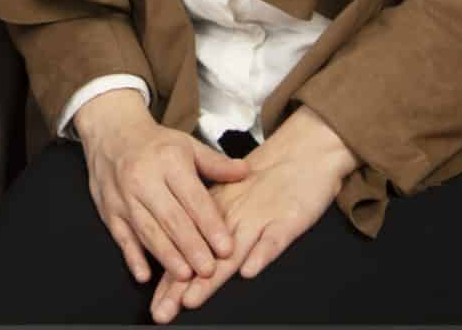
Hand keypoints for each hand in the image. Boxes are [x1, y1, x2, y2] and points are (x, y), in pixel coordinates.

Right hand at [69, 87, 249, 285]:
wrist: (110, 131)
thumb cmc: (154, 144)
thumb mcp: (187, 145)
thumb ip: (216, 163)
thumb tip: (245, 172)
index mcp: (168, 161)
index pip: (193, 198)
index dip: (210, 225)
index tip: (226, 247)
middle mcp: (144, 179)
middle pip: (170, 218)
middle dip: (190, 246)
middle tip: (208, 270)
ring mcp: (124, 196)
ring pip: (147, 230)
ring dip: (166, 255)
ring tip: (184, 275)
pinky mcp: (109, 210)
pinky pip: (121, 236)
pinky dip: (132, 256)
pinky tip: (144, 274)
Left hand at [149, 107, 353, 321]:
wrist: (304, 150)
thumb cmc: (270, 180)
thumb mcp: (238, 201)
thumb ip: (216, 226)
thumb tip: (189, 257)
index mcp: (218, 214)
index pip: (189, 250)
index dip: (172, 279)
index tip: (157, 303)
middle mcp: (233, 219)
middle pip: (203, 257)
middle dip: (181, 287)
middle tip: (163, 311)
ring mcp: (259, 220)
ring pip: (232, 252)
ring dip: (212, 276)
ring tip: (192, 297)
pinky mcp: (286, 221)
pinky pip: (272, 240)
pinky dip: (261, 254)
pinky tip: (249, 270)